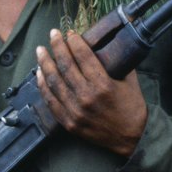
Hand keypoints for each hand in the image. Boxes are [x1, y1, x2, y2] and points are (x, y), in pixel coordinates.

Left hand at [36, 29, 146, 156]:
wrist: (130, 139)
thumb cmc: (132, 109)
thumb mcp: (130, 82)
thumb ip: (119, 64)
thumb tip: (110, 46)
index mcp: (103, 84)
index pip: (83, 56)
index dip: (74, 41)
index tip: (69, 33)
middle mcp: (86, 96)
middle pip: (65, 65)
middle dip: (57, 46)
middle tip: (52, 34)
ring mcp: (75, 111)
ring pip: (54, 82)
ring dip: (45, 63)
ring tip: (41, 51)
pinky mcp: (68, 122)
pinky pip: (51, 101)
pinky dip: (43, 85)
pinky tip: (40, 74)